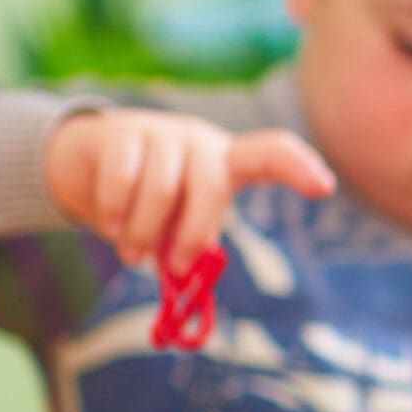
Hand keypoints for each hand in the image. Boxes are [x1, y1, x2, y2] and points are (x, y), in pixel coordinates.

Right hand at [48, 110, 335, 274]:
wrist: (87, 161)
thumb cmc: (149, 200)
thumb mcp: (177, 220)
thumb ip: (189, 243)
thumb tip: (184, 279)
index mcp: (226, 163)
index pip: (273, 153)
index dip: (299, 168)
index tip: (325, 188)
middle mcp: (200, 142)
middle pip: (211, 187)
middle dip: (191, 235)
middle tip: (174, 268)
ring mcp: (160, 133)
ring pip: (159, 191)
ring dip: (142, 234)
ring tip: (131, 253)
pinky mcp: (119, 133)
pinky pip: (121, 182)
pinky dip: (113, 214)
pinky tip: (109, 225)